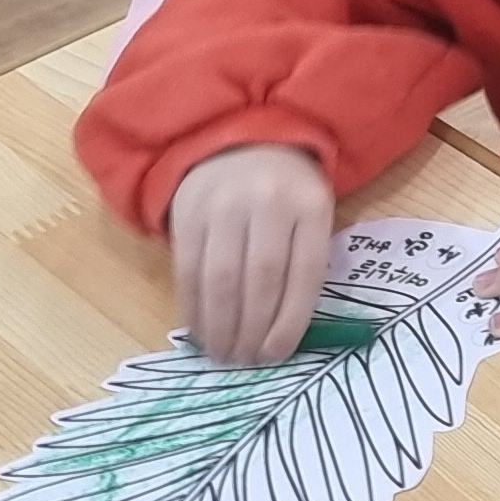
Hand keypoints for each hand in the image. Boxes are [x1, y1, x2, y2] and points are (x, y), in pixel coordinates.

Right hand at [171, 144, 335, 364]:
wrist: (239, 139)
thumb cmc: (286, 189)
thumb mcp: (312, 212)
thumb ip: (306, 259)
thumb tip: (286, 331)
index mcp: (310, 205)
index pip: (304, 272)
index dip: (291, 319)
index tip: (278, 353)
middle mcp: (267, 203)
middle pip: (260, 279)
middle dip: (253, 329)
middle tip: (247, 361)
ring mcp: (223, 205)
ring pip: (220, 278)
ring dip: (221, 325)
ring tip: (223, 354)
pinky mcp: (187, 212)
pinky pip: (188, 270)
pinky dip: (193, 307)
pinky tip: (199, 330)